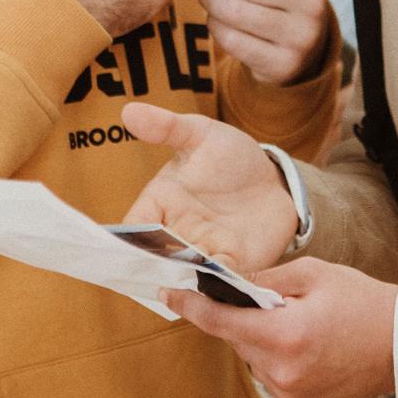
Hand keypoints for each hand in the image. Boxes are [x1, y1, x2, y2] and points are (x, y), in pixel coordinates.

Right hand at [122, 104, 296, 272]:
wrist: (276, 179)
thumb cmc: (231, 156)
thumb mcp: (201, 134)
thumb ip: (167, 127)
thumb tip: (129, 111)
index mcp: (160, 203)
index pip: (133, 228)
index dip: (124, 242)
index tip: (121, 251)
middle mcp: (177, 232)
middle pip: (155, 258)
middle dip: (153, 269)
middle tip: (156, 272)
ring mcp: (204, 251)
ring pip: (185, 274)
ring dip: (185, 280)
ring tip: (187, 281)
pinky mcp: (233, 263)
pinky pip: (220, 280)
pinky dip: (217, 285)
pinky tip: (219, 287)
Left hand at [164, 258, 397, 397]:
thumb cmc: (362, 302)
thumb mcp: (314, 274)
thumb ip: (266, 279)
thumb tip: (231, 281)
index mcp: (284, 334)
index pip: (221, 321)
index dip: (190, 306)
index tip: (169, 293)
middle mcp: (281, 371)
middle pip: (236, 338)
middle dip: (243, 315)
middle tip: (273, 299)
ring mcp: (288, 392)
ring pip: (252, 356)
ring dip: (261, 336)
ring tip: (297, 321)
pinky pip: (268, 373)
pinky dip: (275, 355)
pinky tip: (304, 342)